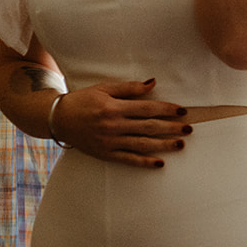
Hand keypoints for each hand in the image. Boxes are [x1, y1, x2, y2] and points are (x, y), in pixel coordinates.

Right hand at [51, 78, 191, 167]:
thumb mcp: (104, 88)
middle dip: (171, 128)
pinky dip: (145, 162)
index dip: (166, 109)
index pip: (147, 108)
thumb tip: (153, 83)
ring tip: (181, 144)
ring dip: (163, 145)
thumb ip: (129, 88)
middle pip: (148, 127)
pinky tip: (160, 162)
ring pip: (142, 144)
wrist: (58, 118)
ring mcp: (110, 141)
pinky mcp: (106, 154)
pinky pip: (129, 159)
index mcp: (113, 107)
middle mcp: (113, 125)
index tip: (182, 110)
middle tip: (189, 129)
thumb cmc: (82, 100)